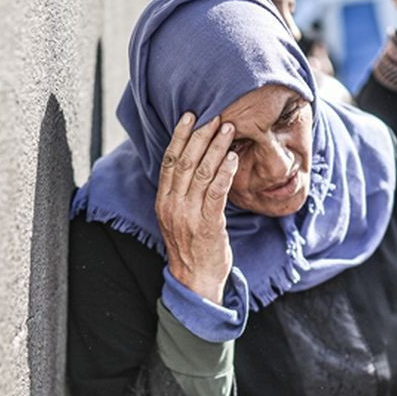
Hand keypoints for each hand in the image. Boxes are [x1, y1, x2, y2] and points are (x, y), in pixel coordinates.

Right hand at [156, 113, 238, 303]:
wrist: (195, 280)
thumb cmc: (191, 246)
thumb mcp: (177, 217)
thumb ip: (181, 192)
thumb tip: (191, 163)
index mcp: (163, 200)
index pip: (170, 161)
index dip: (179, 136)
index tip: (189, 116)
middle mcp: (173, 205)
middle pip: (186, 161)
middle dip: (201, 135)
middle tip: (215, 114)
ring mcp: (189, 215)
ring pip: (202, 173)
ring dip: (216, 148)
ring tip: (228, 129)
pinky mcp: (208, 225)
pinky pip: (216, 193)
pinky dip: (224, 172)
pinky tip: (233, 158)